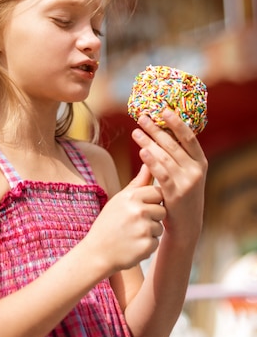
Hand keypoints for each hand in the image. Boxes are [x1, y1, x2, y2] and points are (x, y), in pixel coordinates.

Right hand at [86, 164, 165, 273]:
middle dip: (153, 217)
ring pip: (160, 227)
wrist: (97, 252)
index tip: (140, 208)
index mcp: (131, 197)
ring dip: (150, 232)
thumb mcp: (119, 200)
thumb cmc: (108, 223)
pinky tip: (132, 245)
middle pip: (162, 210)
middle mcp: (138, 211)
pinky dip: (146, 245)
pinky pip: (156, 242)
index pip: (158, 192)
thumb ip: (137, 183)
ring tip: (131, 234)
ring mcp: (143, 229)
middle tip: (135, 223)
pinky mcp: (147, 245)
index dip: (152, 201)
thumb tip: (148, 163)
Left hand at [132, 108, 207, 242]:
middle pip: (173, 144)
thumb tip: (159, 133)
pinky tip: (141, 151)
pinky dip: (151, 161)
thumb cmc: (180, 196)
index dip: (177, 123)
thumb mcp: (185, 175)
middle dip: (156, 129)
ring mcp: (187, 182)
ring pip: (165, 157)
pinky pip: (161, 173)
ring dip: (149, 142)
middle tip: (142, 118)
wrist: (186, 226)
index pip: (189, 137)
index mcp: (200, 162)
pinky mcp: (176, 194)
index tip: (164, 110)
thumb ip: (176, 156)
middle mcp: (196, 170)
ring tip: (135, 132)